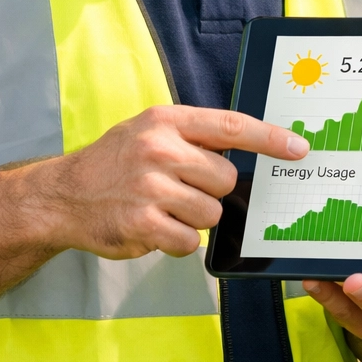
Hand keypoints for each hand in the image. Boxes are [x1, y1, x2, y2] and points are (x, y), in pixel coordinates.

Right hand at [33, 105, 306, 259]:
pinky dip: (175, 241)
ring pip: (210, 213)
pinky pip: (187, 241)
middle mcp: (158, 149)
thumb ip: (196, 137)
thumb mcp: (152, 131)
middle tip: (179, 189)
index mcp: (167, 120)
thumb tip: (252, 153)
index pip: (232, 126)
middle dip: (210, 191)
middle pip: (225, 179)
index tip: (300, 148)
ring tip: (162, 207)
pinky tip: (152, 227)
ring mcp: (148, 187)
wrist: (61, 194)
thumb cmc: (117, 162)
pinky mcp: (140, 224)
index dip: (271, 138)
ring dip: (193, 218)